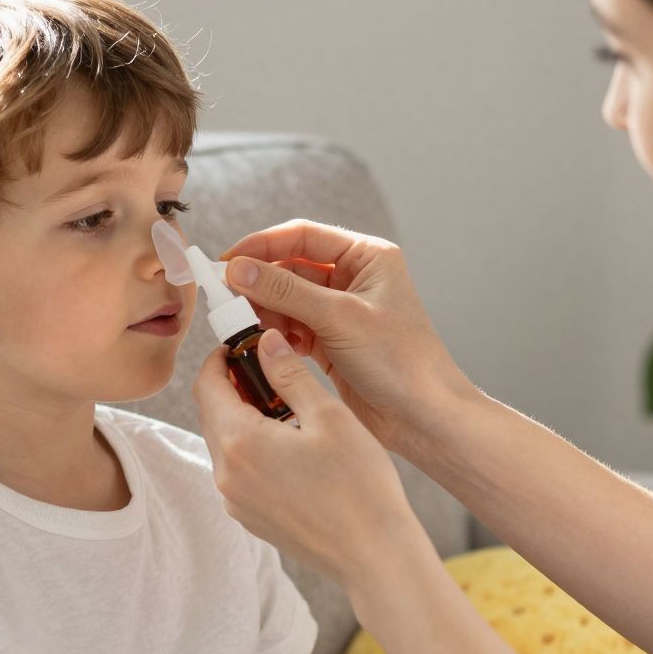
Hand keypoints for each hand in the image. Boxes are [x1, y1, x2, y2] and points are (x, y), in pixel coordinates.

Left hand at [193, 329, 431, 587]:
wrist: (373, 556)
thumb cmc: (359, 485)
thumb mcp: (328, 416)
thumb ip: (289, 375)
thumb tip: (265, 342)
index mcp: (240, 442)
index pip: (207, 386)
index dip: (219, 359)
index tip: (241, 346)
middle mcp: (226, 475)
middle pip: (211, 414)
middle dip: (233, 387)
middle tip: (268, 371)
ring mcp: (235, 501)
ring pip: (224, 444)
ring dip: (243, 419)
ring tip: (286, 410)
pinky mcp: (249, 518)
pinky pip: (237, 472)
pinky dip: (251, 449)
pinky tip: (289, 446)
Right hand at [220, 220, 476, 458]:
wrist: (424, 417)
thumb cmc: (402, 361)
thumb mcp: (339, 318)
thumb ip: (285, 291)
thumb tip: (238, 269)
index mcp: (366, 257)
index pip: (302, 236)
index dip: (261, 245)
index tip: (227, 262)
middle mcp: (354, 278)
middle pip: (290, 267)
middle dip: (260, 283)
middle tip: (227, 299)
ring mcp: (341, 311)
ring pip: (287, 299)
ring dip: (265, 311)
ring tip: (245, 326)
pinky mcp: (332, 341)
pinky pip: (292, 327)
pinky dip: (276, 333)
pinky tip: (265, 343)